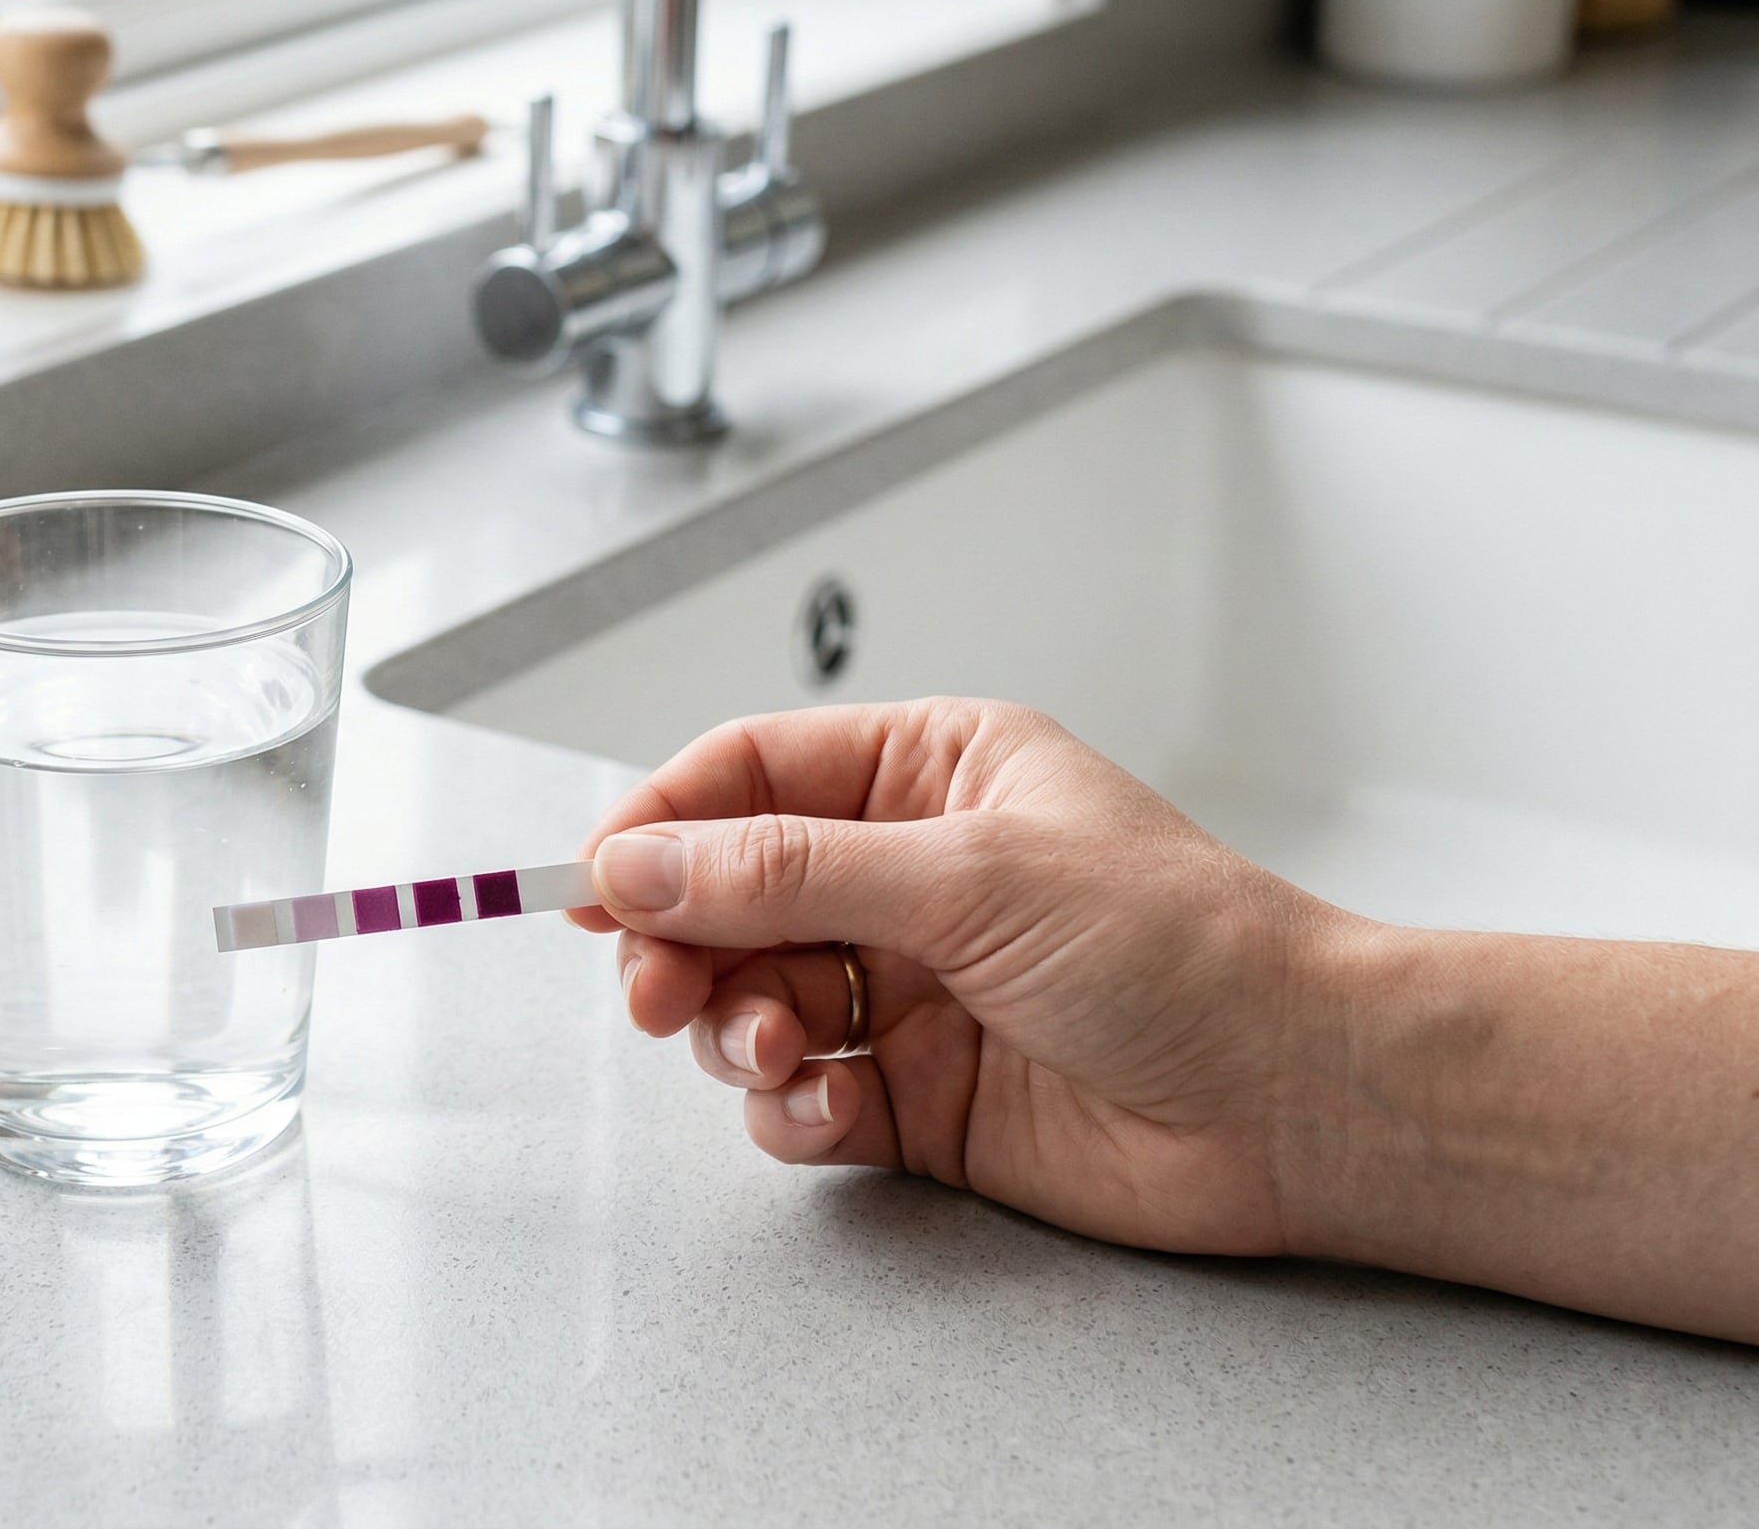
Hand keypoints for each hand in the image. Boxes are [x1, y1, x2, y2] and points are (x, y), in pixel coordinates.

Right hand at [574, 699, 1353, 1256]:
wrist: (1294, 1103)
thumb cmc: (1182, 951)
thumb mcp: (965, 878)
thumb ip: (784, 874)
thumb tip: (639, 862)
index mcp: (929, 775)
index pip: (748, 776)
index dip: (659, 825)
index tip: (592, 880)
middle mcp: (908, 876)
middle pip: (725, 896)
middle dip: (680, 944)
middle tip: (657, 990)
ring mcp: (908, 988)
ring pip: (749, 1001)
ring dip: (736, 1032)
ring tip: (782, 1054)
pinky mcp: (916, 1096)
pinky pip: (800, 1096)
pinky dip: (792, 1110)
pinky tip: (833, 1110)